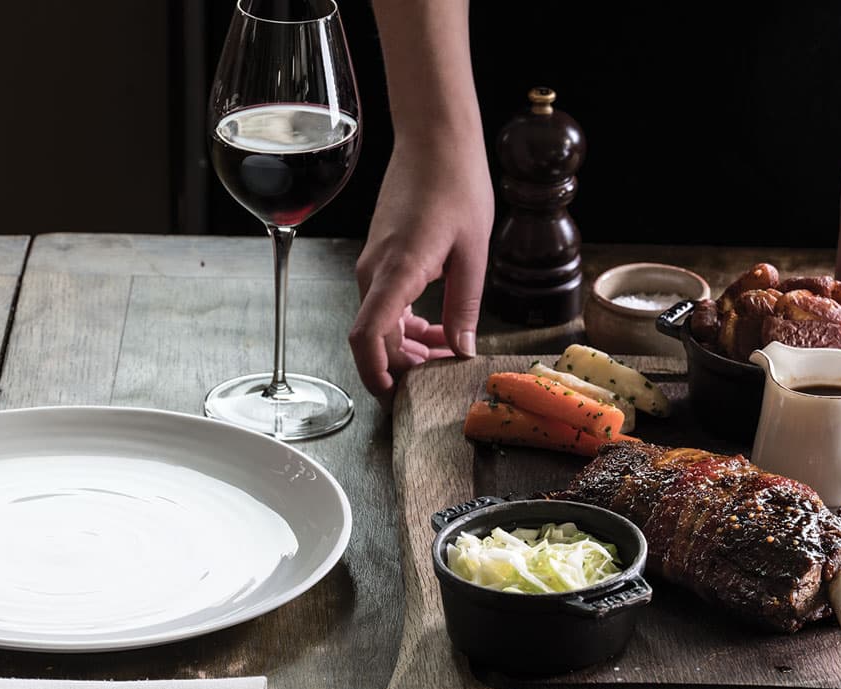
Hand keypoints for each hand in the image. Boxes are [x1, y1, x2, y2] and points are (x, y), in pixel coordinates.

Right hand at [350, 135, 493, 395]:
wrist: (435, 140)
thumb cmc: (457, 185)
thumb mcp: (473, 253)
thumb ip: (465, 306)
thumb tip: (462, 350)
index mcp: (397, 270)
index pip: (367, 334)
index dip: (375, 372)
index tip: (393, 396)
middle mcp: (375, 270)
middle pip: (375, 337)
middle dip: (406, 365)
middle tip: (444, 377)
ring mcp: (374, 262)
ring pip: (381, 322)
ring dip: (410, 345)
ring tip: (448, 353)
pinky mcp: (382, 255)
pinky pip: (386, 302)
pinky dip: (408, 323)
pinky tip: (438, 327)